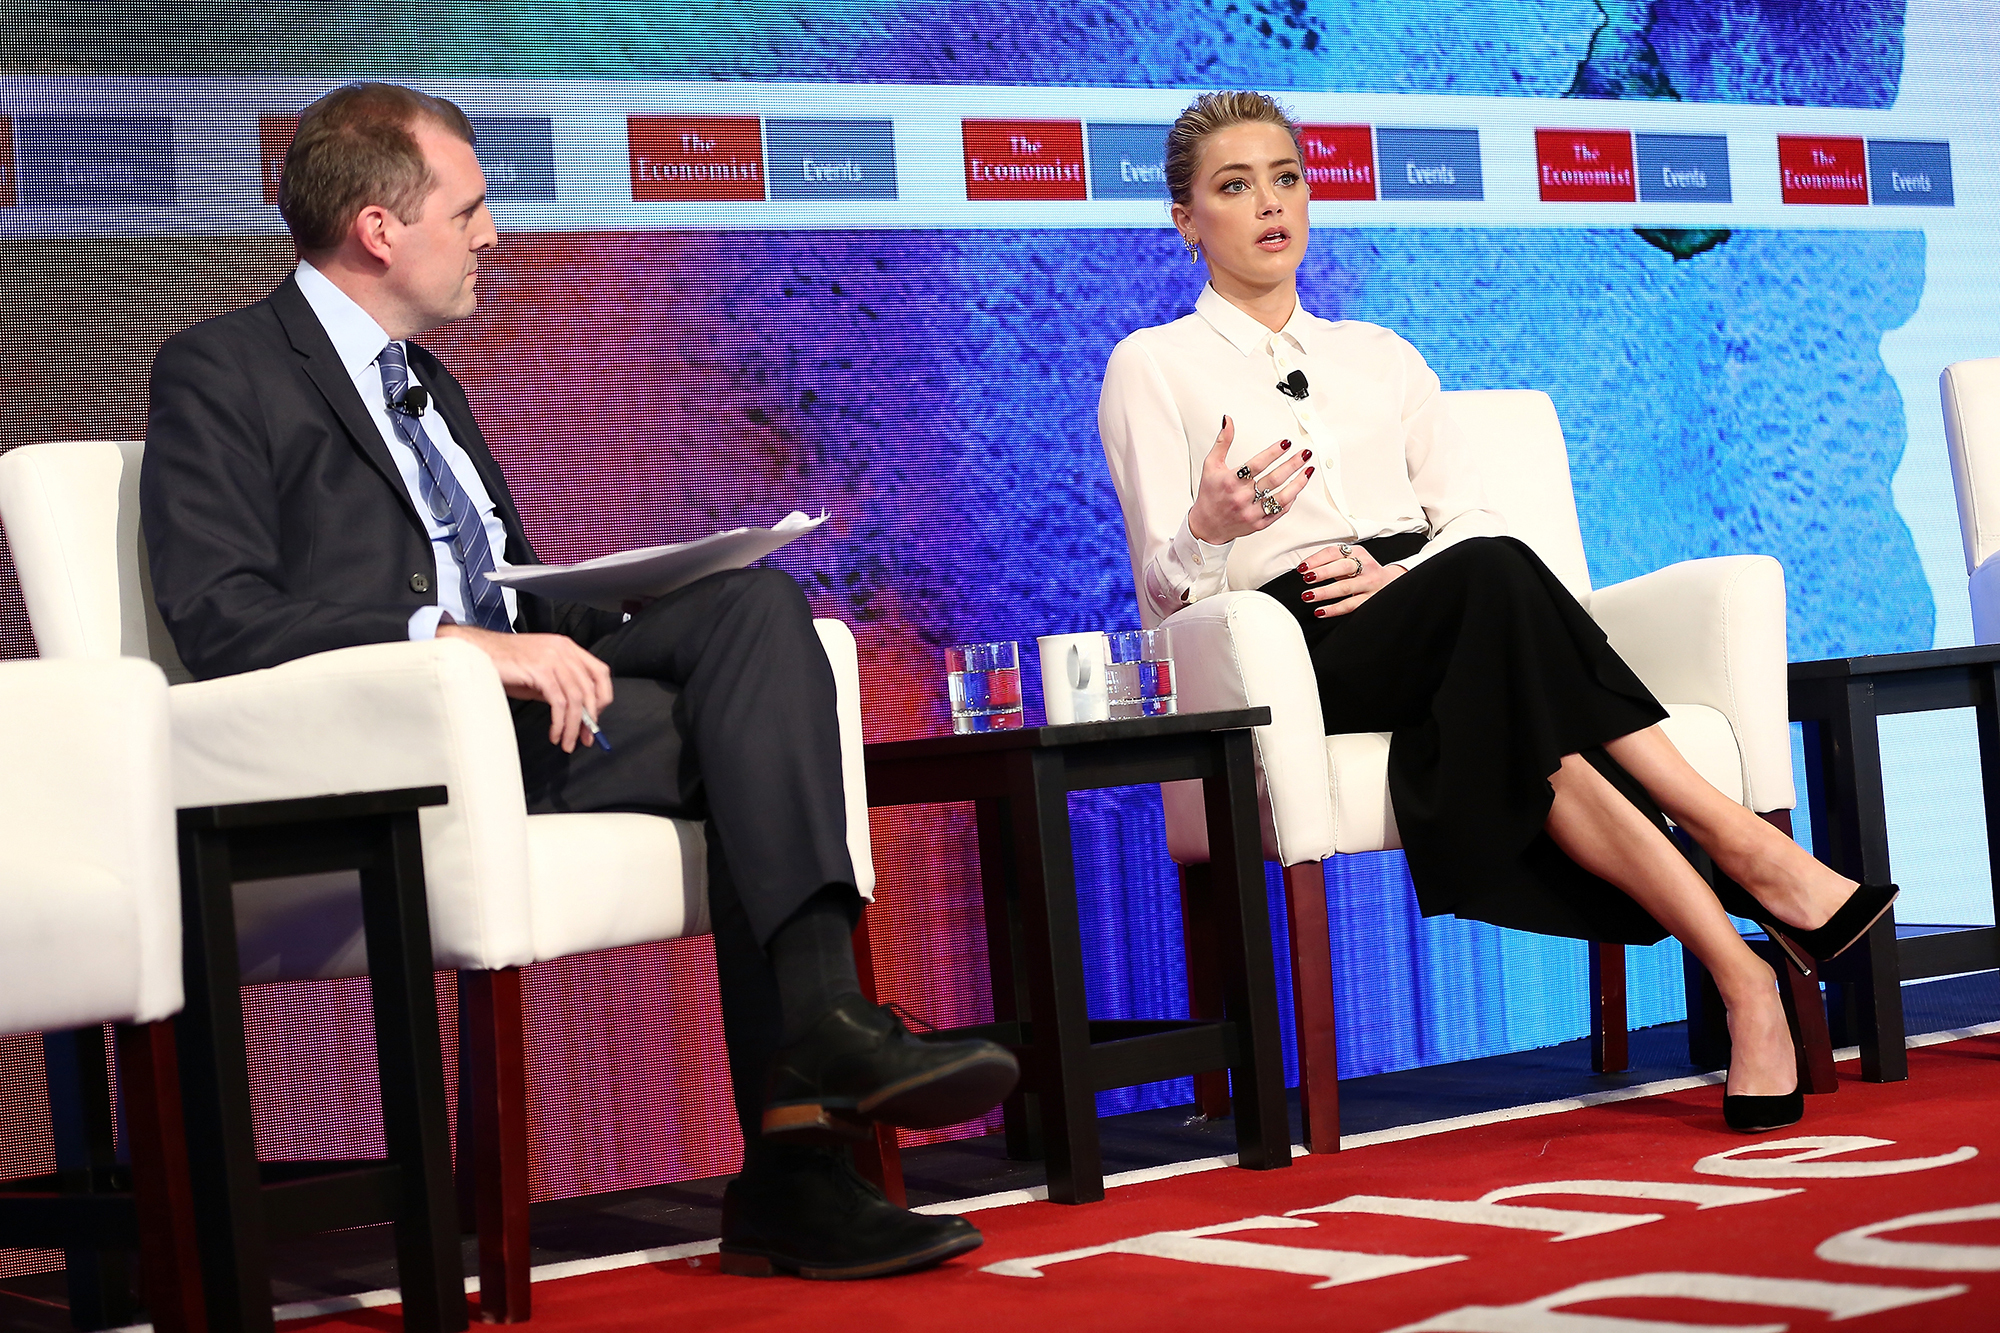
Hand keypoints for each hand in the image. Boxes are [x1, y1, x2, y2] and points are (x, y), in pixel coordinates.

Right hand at [438, 624, 613, 752]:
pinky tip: (555, 734)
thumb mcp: (539, 674)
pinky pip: (559, 702)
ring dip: (574, 726)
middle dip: (591, 718)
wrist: (476, 652)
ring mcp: (553, 659)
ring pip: (576, 699)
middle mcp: (564, 650)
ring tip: (568, 742)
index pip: (600, 672)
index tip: (596, 718)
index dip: (603, 697)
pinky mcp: (540, 671)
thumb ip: (559, 688)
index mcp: (567, 648)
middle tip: (585, 738)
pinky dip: (560, 722)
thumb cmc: (504, 664)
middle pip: (591, 688)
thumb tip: (577, 715)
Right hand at [1186, 415, 1315, 545]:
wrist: (1207, 525)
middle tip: (1304, 454)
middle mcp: (1242, 498)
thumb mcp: (1211, 465)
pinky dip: (1290, 499)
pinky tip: (1297, 488)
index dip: (1273, 452)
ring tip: (1308, 470)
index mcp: (1231, 482)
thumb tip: (1228, 421)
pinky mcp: (1259, 524)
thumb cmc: (1210, 494)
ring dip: (1298, 482)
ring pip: (1281, 497)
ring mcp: (1252, 512)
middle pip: (1273, 479)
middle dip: (1292, 464)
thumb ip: (1222, 442)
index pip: (1257, 464)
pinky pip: (1279, 511)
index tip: (1286, 443)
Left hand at [1298, 543, 1405, 617]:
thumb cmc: (1364, 571)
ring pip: (1346, 587)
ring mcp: (1369, 583)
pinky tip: (1321, 611)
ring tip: (1308, 596)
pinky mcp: (1370, 599)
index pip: (1335, 552)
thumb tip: (1305, 569)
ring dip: (1325, 592)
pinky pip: (1350, 605)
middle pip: (1343, 567)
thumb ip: (1331, 562)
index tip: (1302, 567)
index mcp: (1358, 552)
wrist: (1390, 582)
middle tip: (1306, 579)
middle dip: (1323, 573)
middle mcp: (1365, 566)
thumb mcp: (1351, 559)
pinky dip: (1334, 609)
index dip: (1317, 559)